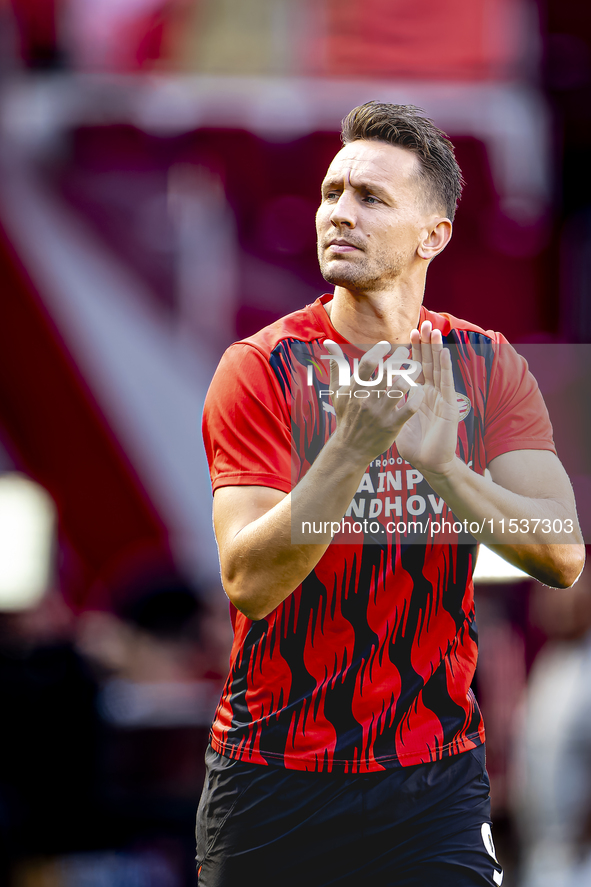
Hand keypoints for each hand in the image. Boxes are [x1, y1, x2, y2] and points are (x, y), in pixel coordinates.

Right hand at [324, 338, 423, 465]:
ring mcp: (381, 412)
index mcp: (354, 388)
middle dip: (400, 357)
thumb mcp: (336, 392)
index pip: (368, 362)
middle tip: (405, 353)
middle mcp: (367, 399)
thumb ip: (336, 367)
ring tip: (417, 367)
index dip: (380, 350)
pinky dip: (417, 396)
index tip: (387, 345)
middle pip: (388, 371)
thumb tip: (328, 344)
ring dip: (412, 373)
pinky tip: (419, 389)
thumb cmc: (345, 416)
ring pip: (402, 387)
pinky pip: (410, 407)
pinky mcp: (392, 425)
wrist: (350, 448)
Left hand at [395, 321, 459, 477]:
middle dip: (426, 344)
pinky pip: (446, 384)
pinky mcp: (448, 407)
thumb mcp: (396, 423)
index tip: (409, 334)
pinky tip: (444, 353)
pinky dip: (445, 368)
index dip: (414, 351)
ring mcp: (441, 399)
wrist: (429, 464)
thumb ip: (387, 408)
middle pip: (429, 363)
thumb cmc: (414, 446)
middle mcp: (431, 394)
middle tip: (423, 323)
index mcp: (419, 395)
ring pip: (439, 369)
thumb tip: (373, 398)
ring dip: (437, 350)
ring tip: (434, 331)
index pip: (417, 368)